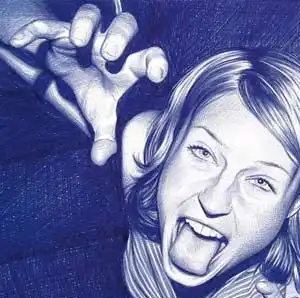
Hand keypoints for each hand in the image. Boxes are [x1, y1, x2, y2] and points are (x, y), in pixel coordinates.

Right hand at [9, 4, 167, 164]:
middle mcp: (111, 45)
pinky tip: (20, 43)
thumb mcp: (100, 116)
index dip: (157, 62)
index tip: (157, 76)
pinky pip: (46, 25)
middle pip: (126, 25)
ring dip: (85, 24)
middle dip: (119, 37)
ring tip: (76, 42)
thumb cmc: (95, 94)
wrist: (67, 76)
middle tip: (109, 55)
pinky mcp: (58, 31)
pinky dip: (34, 31)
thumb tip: (100, 159)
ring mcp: (87, 35)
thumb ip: (105, 137)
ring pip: (93, 14)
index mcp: (129, 67)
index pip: (151, 58)